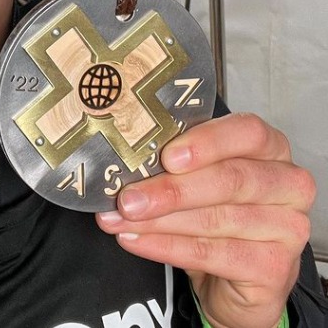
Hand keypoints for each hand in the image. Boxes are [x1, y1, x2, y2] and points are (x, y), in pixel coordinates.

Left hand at [96, 113, 315, 327]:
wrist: (234, 278)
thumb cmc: (218, 211)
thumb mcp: (201, 177)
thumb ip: (179, 162)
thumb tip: (130, 158)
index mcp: (271, 147)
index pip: (247, 132)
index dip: (207, 142)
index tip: (167, 155)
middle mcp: (288, 184)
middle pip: (230, 180)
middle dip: (171, 189)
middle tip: (128, 197)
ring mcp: (288, 228)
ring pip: (216, 219)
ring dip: (160, 221)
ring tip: (122, 220)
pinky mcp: (275, 268)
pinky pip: (214, 254)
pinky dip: (168, 247)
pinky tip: (138, 241)